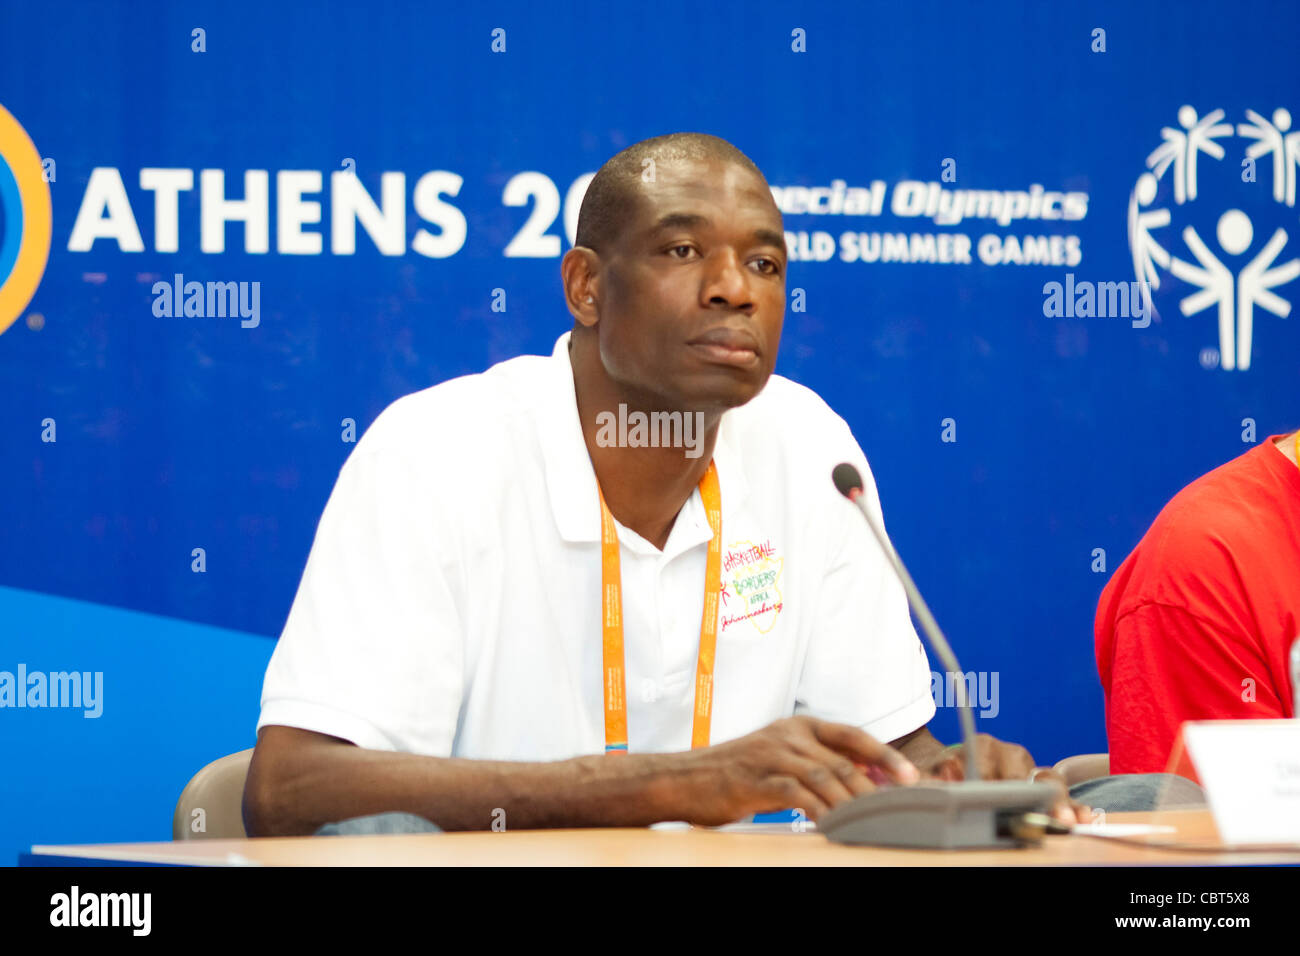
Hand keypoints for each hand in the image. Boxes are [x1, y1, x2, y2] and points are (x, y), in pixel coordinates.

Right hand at [674, 715, 919, 826]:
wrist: (685, 778)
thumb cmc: (738, 773)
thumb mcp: (782, 759)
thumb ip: (819, 764)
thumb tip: (867, 780)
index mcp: (799, 726)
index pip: (852, 735)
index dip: (884, 755)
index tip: (910, 777)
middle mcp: (788, 735)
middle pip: (843, 760)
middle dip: (875, 787)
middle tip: (897, 810)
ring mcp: (771, 755)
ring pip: (825, 776)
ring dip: (852, 802)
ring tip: (871, 822)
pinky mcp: (756, 779)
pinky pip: (797, 794)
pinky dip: (820, 811)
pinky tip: (832, 826)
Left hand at [920, 733, 1092, 825]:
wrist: (956, 766)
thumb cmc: (946, 772)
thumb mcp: (934, 773)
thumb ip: (933, 777)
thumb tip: (941, 777)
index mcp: (980, 745)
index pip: (989, 765)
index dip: (995, 784)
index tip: (999, 799)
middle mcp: (1009, 752)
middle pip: (1025, 773)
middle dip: (1033, 796)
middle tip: (1043, 814)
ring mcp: (1029, 766)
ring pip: (1049, 780)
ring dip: (1059, 802)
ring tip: (1066, 821)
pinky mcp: (1043, 782)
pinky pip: (1061, 791)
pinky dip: (1073, 804)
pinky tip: (1083, 817)